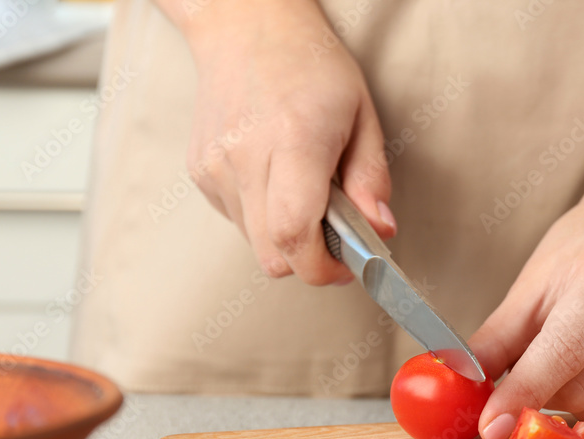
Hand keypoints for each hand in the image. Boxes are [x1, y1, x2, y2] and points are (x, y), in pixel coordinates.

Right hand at [180, 1, 394, 283]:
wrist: (246, 27)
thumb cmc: (308, 64)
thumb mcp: (362, 114)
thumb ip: (371, 178)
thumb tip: (381, 230)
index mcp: (294, 140)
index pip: (295, 234)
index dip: (322, 267)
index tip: (346, 266)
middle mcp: (246, 158)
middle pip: (272, 255)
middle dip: (308, 261)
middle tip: (334, 239)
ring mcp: (217, 167)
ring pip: (255, 244)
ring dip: (286, 238)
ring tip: (305, 194)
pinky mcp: (202, 173)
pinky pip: (238, 222)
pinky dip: (263, 217)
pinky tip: (276, 180)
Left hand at [469, 187, 583, 438]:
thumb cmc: (583, 255)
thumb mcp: (531, 287)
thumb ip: (494, 342)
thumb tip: (456, 387)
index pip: (562, 352)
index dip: (523, 395)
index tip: (489, 428)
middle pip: (583, 390)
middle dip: (544, 395)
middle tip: (531, 374)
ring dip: (575, 400)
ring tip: (576, 357)